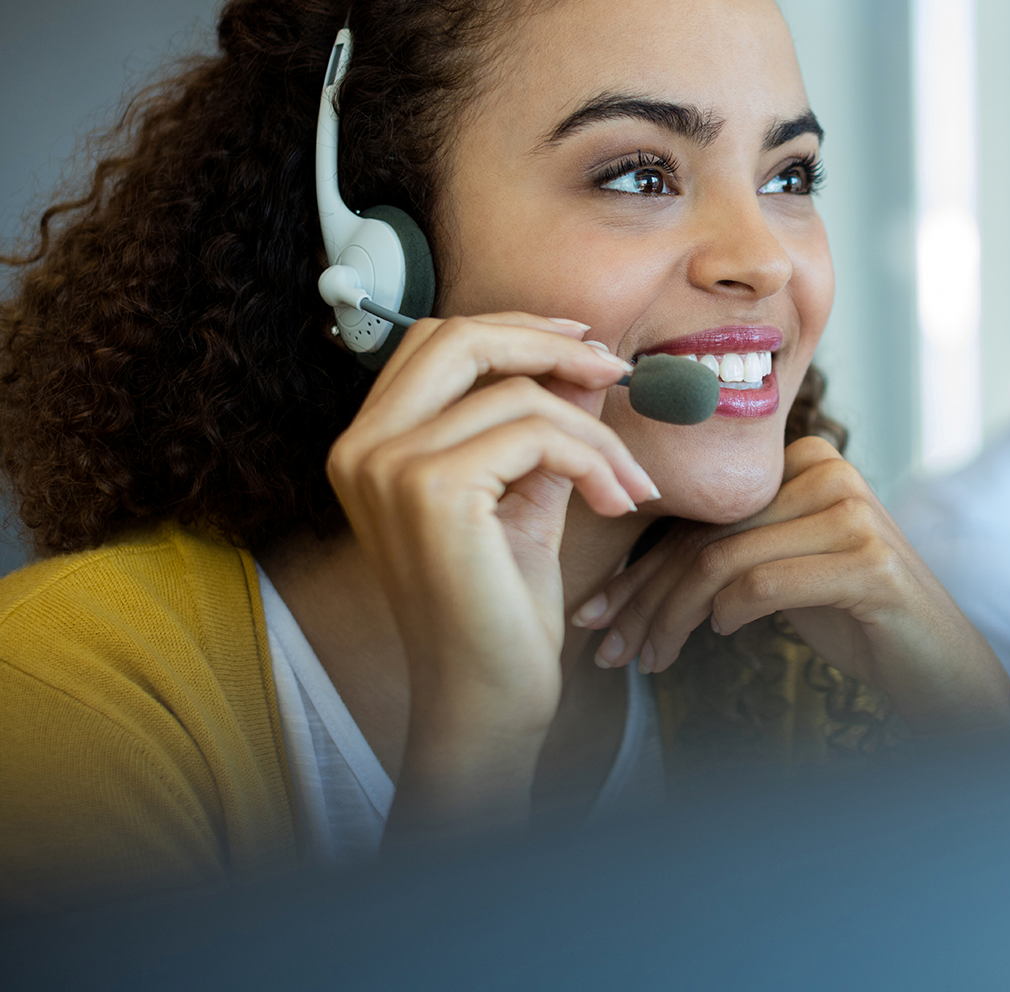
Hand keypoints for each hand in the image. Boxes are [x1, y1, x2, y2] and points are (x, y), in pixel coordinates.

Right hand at [326, 312, 657, 833]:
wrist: (486, 696)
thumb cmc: (501, 608)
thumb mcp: (525, 497)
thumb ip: (543, 427)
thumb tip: (586, 361)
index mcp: (369, 445)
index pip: (437, 342)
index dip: (516, 331)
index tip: (585, 349)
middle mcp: (362, 448)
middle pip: (459, 337)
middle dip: (549, 344)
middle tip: (616, 373)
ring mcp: (389, 467)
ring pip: (519, 394)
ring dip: (596, 433)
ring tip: (629, 484)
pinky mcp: (431, 491)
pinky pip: (538, 435)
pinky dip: (594, 462)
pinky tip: (615, 504)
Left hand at [573, 437, 1009, 735]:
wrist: (941, 665)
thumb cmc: (856, 619)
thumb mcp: (787, 571)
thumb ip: (734, 549)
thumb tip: (635, 574)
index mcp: (807, 462)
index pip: (702, 514)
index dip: (640, 567)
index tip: (597, 614)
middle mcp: (831, 473)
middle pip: (707, 536)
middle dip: (644, 598)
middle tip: (605, 648)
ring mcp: (854, 514)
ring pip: (724, 562)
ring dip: (673, 619)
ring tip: (647, 661)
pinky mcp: (869, 562)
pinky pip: (764, 583)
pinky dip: (729, 614)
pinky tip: (719, 638)